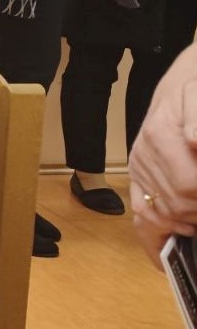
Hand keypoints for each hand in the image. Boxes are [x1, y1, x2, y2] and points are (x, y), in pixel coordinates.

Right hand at [128, 45, 196, 266]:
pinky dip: (154, 239)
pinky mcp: (137, 177)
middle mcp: (145, 155)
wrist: (186, 79)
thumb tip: (195, 142)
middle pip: (178, 206)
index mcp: (161, 135)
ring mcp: (139, 168)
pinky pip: (140, 216)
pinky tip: (170, 249)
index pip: (188, 187)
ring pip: (160, 215)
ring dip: (185, 227)